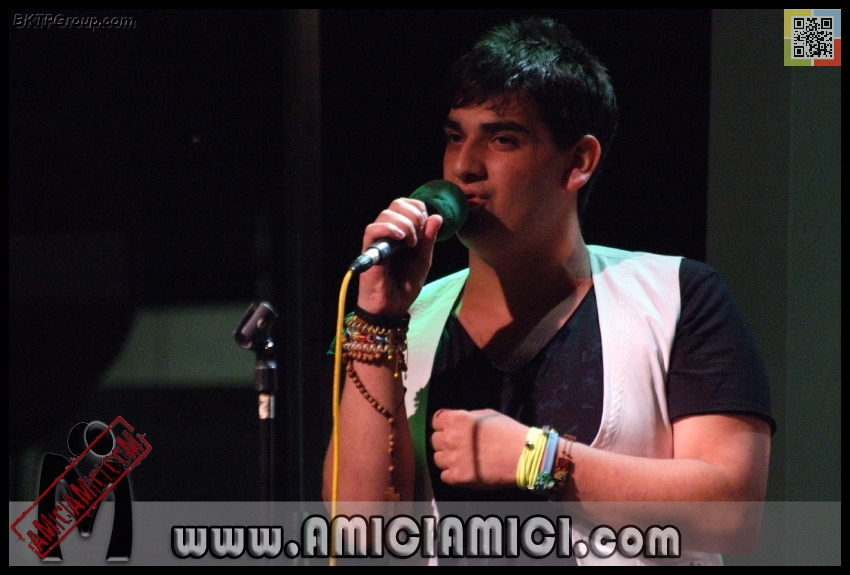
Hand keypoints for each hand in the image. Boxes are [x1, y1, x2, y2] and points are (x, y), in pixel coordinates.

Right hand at [356, 198, 442, 317]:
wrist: (392, 308)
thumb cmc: (404, 287)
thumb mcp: (423, 260)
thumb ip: (429, 240)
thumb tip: (437, 216)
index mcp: (401, 232)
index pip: (406, 205)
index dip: (419, 209)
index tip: (426, 226)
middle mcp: (388, 233)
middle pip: (396, 203)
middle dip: (414, 215)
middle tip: (419, 236)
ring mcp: (377, 240)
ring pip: (386, 214)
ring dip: (405, 224)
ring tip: (411, 243)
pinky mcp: (368, 250)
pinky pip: (373, 229)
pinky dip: (389, 229)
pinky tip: (401, 240)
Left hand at [430, 408, 527, 487]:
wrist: (522, 456)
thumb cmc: (508, 431)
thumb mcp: (486, 415)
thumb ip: (466, 417)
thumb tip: (456, 422)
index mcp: (456, 419)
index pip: (436, 420)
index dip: (443, 424)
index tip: (450, 429)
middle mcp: (450, 438)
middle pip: (434, 440)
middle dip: (444, 441)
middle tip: (458, 445)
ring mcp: (453, 459)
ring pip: (438, 458)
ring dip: (447, 458)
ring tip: (461, 459)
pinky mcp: (458, 477)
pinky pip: (444, 476)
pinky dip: (452, 474)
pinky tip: (463, 470)